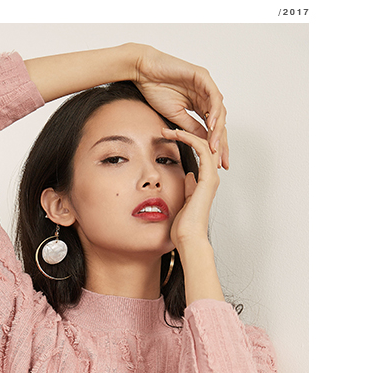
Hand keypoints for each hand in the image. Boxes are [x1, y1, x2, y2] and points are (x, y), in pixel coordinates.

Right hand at [132, 44, 228, 169]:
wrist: (145, 72)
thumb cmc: (156, 90)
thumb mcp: (176, 116)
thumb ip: (191, 128)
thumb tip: (203, 142)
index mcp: (199, 105)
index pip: (212, 129)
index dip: (215, 146)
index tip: (216, 163)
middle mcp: (206, 96)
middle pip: (220, 122)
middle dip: (222, 143)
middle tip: (221, 161)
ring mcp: (206, 86)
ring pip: (219, 112)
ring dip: (218, 131)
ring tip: (214, 147)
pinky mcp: (203, 77)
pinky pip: (214, 97)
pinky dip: (214, 112)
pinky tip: (212, 125)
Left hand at [163, 127, 220, 248]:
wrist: (188, 239)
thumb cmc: (183, 228)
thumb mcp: (183, 202)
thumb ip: (188, 188)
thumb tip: (188, 177)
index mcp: (204, 183)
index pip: (199, 155)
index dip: (185, 143)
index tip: (167, 139)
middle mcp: (210, 177)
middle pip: (204, 146)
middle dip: (186, 134)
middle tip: (167, 128)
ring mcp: (211, 177)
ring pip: (204, 143)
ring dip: (185, 133)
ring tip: (168, 129)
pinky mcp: (208, 177)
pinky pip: (201, 149)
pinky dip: (189, 138)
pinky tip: (176, 134)